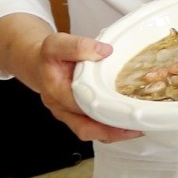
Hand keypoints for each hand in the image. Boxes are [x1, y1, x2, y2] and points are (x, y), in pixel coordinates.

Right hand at [22, 32, 137, 142]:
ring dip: (113, 133)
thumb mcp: (57, 44)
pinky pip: (93, 127)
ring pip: (91, 132)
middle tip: (137, 128)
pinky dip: (109, 128)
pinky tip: (127, 124)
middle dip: (112, 131)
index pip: (82, 106)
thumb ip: (77, 46)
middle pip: (87, 128)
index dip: (104, 111)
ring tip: (137, 129)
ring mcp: (69, 116)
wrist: (39, 65)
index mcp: (57, 92)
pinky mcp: (76, 116)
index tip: (126, 112)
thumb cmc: (48, 57)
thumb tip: (104, 51)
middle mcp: (61, 109)